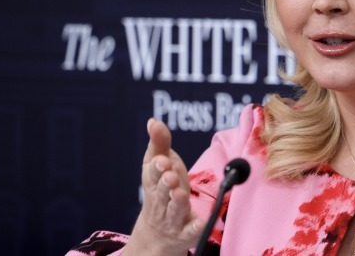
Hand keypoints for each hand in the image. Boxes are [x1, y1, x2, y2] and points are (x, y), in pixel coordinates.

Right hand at [125, 118, 204, 254]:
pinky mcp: (186, 232)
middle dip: (165, 183)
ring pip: (174, 210)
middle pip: (162, 192)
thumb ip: (159, 143)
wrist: (158, 232)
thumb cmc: (162, 189)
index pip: (152, 174)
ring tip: (180, 193)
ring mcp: (172, 218)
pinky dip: (195, 227)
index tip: (163, 159)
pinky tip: (201, 223)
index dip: (158, 167)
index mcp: (153, 182)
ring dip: (177, 201)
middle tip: (170, 175)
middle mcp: (161, 201)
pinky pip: (190, 231)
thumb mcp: (161, 165)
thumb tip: (153, 121)